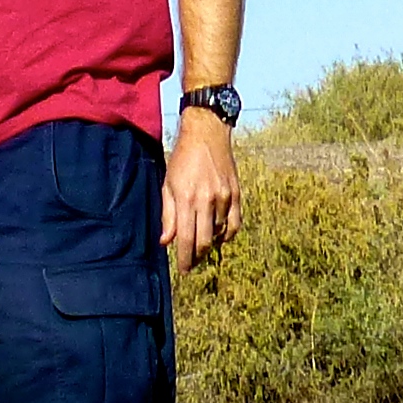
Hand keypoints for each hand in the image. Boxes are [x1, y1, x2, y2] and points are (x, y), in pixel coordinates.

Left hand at [161, 108, 241, 272]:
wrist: (206, 132)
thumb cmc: (182, 158)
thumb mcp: (168, 184)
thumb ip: (167, 215)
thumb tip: (166, 242)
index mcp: (186, 198)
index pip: (186, 239)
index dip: (185, 259)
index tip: (184, 270)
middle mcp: (206, 200)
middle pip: (204, 242)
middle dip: (197, 257)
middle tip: (192, 263)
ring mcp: (223, 197)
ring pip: (219, 234)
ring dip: (211, 244)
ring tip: (203, 245)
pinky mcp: (236, 193)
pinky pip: (235, 224)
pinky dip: (228, 234)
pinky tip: (220, 235)